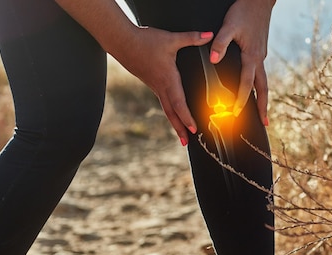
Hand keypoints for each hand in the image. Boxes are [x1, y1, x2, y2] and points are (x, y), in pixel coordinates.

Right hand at [112, 27, 213, 144]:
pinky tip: (173, 114)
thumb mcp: (171, 39)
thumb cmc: (146, 40)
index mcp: (168, 79)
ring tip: (182, 136)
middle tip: (186, 142)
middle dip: (180, 128)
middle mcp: (161, 87)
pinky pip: (162, 101)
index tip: (194, 129)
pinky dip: (170, 111)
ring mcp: (155, 87)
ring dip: (175, 123)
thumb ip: (191, 38)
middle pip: (171, 113)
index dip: (186, 117)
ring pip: (166, 109)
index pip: (179, 103)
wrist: (122, 41)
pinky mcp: (151, 83)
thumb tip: (209, 35)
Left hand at [210, 0, 274, 124]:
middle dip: (262, 107)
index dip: (241, 100)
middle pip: (263, 88)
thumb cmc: (244, 11)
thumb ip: (220, 43)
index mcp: (252, 56)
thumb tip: (214, 60)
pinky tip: (254, 89)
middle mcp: (259, 59)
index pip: (246, 84)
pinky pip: (260, 73)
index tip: (236, 114)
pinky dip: (259, 85)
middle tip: (264, 123)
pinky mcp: (260, 51)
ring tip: (262, 112)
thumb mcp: (229, 25)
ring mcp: (261, 56)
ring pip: (263, 81)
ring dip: (263, 97)